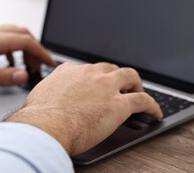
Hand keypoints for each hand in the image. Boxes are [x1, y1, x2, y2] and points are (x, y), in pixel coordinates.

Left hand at [0, 25, 54, 89]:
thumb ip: (2, 76)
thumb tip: (24, 76)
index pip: (26, 42)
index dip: (41, 52)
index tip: (50, 63)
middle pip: (22, 34)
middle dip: (36, 48)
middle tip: (41, 65)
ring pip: (13, 34)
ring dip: (25, 47)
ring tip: (28, 64)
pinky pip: (3, 39)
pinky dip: (13, 48)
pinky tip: (10, 61)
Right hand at [5, 62, 162, 155]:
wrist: (45, 126)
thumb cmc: (39, 117)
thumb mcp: (40, 96)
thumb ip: (49, 92)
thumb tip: (47, 98)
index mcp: (70, 71)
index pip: (87, 69)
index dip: (95, 77)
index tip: (97, 83)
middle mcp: (89, 74)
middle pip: (110, 68)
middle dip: (116, 76)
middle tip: (120, 86)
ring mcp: (105, 87)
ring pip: (130, 76)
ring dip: (136, 83)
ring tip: (138, 91)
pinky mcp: (118, 104)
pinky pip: (143, 100)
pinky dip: (152, 106)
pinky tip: (155, 113)